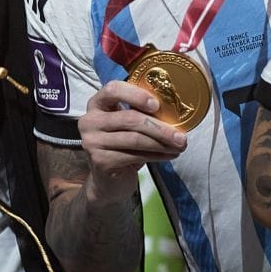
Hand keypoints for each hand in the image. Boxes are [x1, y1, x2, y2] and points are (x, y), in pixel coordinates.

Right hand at [76, 79, 186, 197]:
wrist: (108, 181)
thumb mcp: (127, 126)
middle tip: (180, 136)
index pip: (112, 89)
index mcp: (97, 104)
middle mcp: (90, 120)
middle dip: (159, 127)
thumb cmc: (122, 146)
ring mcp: (93, 142)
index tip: (157, 105)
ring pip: (135, 139)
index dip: (136, 95)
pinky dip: (156, 156)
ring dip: (161, 143)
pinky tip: (168, 155)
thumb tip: (172, 109)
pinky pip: (134, 156)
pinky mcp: (100, 161)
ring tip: (179, 146)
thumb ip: (139, 113)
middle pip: (129, 118)